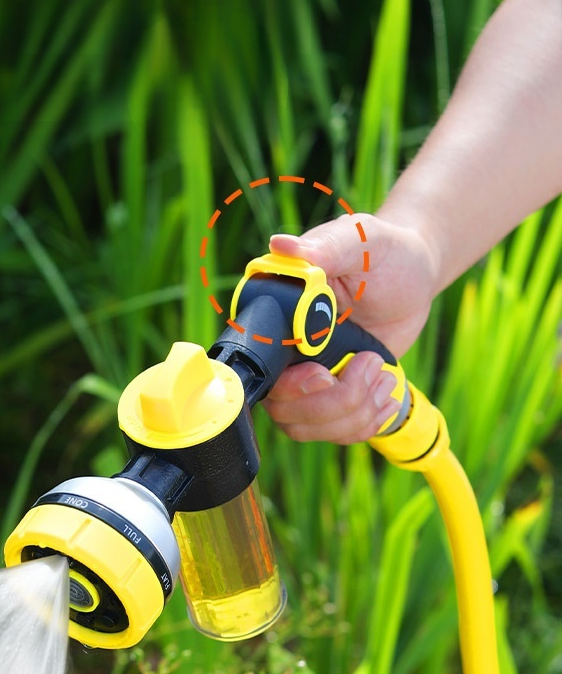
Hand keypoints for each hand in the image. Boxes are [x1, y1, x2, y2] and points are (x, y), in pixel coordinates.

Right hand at [261, 213, 437, 443]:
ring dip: (355, 412)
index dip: (291, 385)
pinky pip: (333, 433)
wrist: (414, 275)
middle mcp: (282, 351)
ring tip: (382, 375)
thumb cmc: (385, 252)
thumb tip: (282, 247)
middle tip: (370, 365)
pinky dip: (365, 422)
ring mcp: (305, 379)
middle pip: (283, 409)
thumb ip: (325, 245)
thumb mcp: (360, 240)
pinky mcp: (331, 396)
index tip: (324, 374)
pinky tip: (385, 392)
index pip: (258, 369)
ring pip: (305, 427)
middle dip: (334, 401)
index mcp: (276, 313)